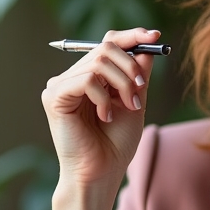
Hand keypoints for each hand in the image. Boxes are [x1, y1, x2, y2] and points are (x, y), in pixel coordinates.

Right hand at [41, 27, 159, 196]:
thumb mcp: (134, 102)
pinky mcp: (54, 96)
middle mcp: (73, 76)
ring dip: (122, 83)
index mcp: (90, 76)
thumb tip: (147, 46)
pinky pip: (86, 80)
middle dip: (131, 66)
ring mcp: (60, 85)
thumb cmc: (116, 144)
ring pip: (99, 61)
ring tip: (128, 107)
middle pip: (105, 46)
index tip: (155, 36)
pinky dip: (103, 97)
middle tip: (141, 90)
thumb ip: (138, 74)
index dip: (132, 36)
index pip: (108, 42)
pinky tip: (105, 116)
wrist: (101, 173)